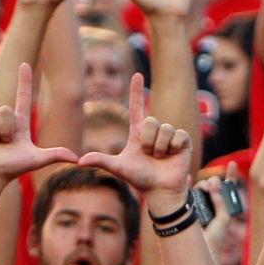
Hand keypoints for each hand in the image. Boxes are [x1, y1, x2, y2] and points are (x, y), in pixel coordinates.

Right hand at [0, 62, 82, 181]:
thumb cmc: (11, 168)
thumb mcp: (35, 159)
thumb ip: (55, 155)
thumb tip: (77, 159)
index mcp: (19, 122)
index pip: (23, 96)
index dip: (24, 80)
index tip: (25, 64)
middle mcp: (3, 118)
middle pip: (6, 110)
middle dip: (6, 129)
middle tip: (3, 144)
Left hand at [78, 72, 192, 202]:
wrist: (159, 190)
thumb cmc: (139, 179)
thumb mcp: (118, 168)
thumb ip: (100, 161)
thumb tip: (79, 161)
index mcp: (138, 133)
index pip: (137, 107)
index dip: (136, 91)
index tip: (136, 74)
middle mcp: (154, 130)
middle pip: (150, 120)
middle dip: (147, 140)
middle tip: (149, 155)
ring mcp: (170, 135)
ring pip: (164, 128)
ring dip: (159, 147)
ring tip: (160, 158)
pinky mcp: (184, 140)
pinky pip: (177, 135)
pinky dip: (172, 148)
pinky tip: (172, 156)